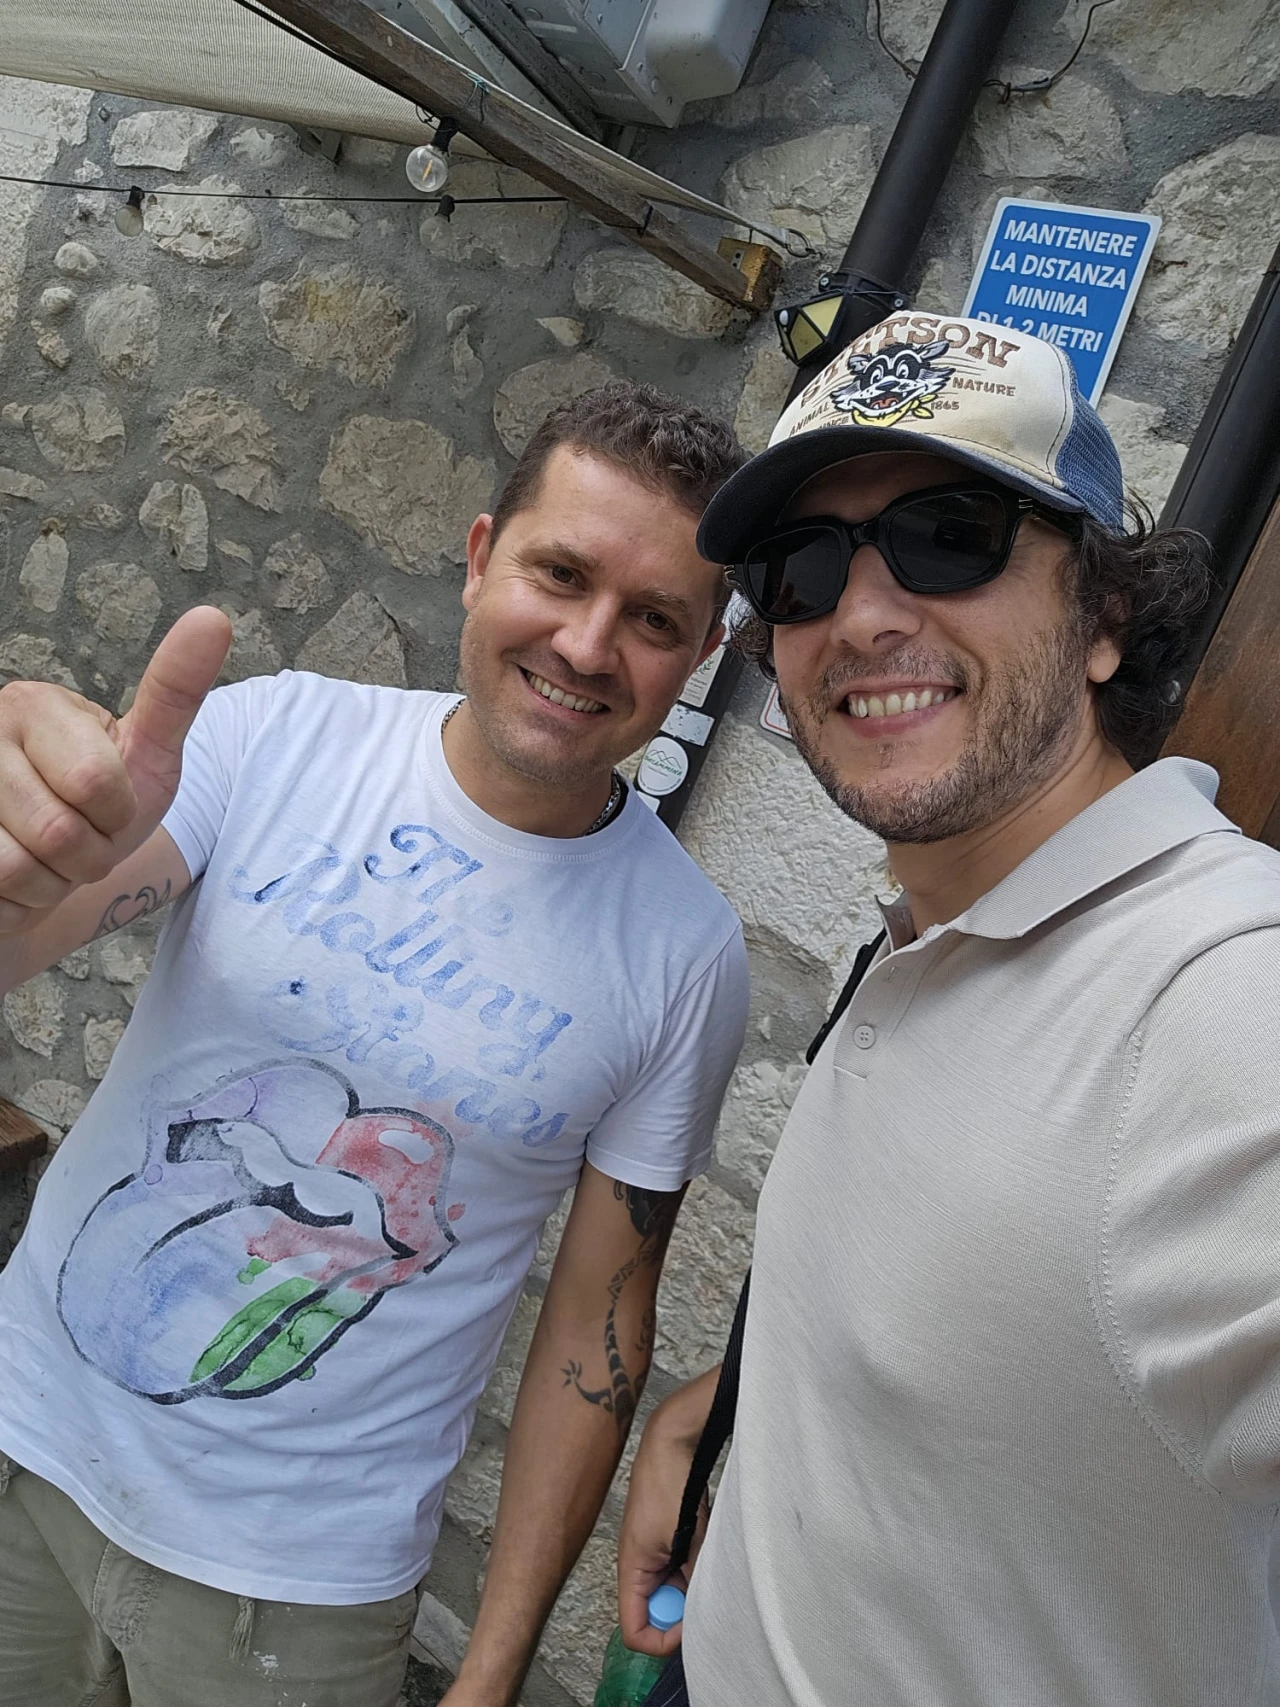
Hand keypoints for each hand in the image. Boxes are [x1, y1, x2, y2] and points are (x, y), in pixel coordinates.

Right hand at [0, 606, 230, 937]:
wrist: (46, 865)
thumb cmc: (100, 806)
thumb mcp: (146, 755)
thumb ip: (176, 693)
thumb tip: (213, 618)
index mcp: (35, 706)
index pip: (95, 781)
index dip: (116, 816)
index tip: (106, 806)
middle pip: (59, 833)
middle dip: (87, 858)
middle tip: (78, 841)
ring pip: (14, 870)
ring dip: (48, 886)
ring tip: (44, 860)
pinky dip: (15, 907)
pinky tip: (12, 881)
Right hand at [616, 1386, 712, 1658]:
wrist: (670, 1441)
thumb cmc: (669, 1486)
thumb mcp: (686, 1537)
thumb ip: (691, 1577)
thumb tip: (701, 1609)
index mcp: (632, 1571)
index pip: (634, 1631)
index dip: (661, 1641)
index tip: (690, 1627)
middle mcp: (639, 1568)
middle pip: (655, 1616)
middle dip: (681, 1615)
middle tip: (707, 1597)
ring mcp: (653, 1555)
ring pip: (670, 1594)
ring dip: (690, 1590)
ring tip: (707, 1566)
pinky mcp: (665, 1541)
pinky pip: (677, 1572)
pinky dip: (692, 1571)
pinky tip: (706, 1551)